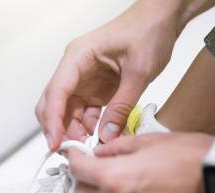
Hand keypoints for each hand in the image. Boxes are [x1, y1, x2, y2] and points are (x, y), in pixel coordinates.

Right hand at [35, 0, 181, 149]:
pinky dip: (89, 127)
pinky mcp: (95, 89)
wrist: (161, 20)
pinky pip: (84, 113)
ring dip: (75, 131)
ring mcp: (84, 80)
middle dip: (59, 129)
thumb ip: (122, 106)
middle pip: (54, 104)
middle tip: (72, 150)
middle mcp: (75, 69)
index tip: (56, 142)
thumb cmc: (148, 31)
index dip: (53, 120)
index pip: (56, 92)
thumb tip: (106, 135)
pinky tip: (100, 136)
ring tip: (90, 147)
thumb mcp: (139, 72)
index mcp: (78, 57)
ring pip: (67, 112)